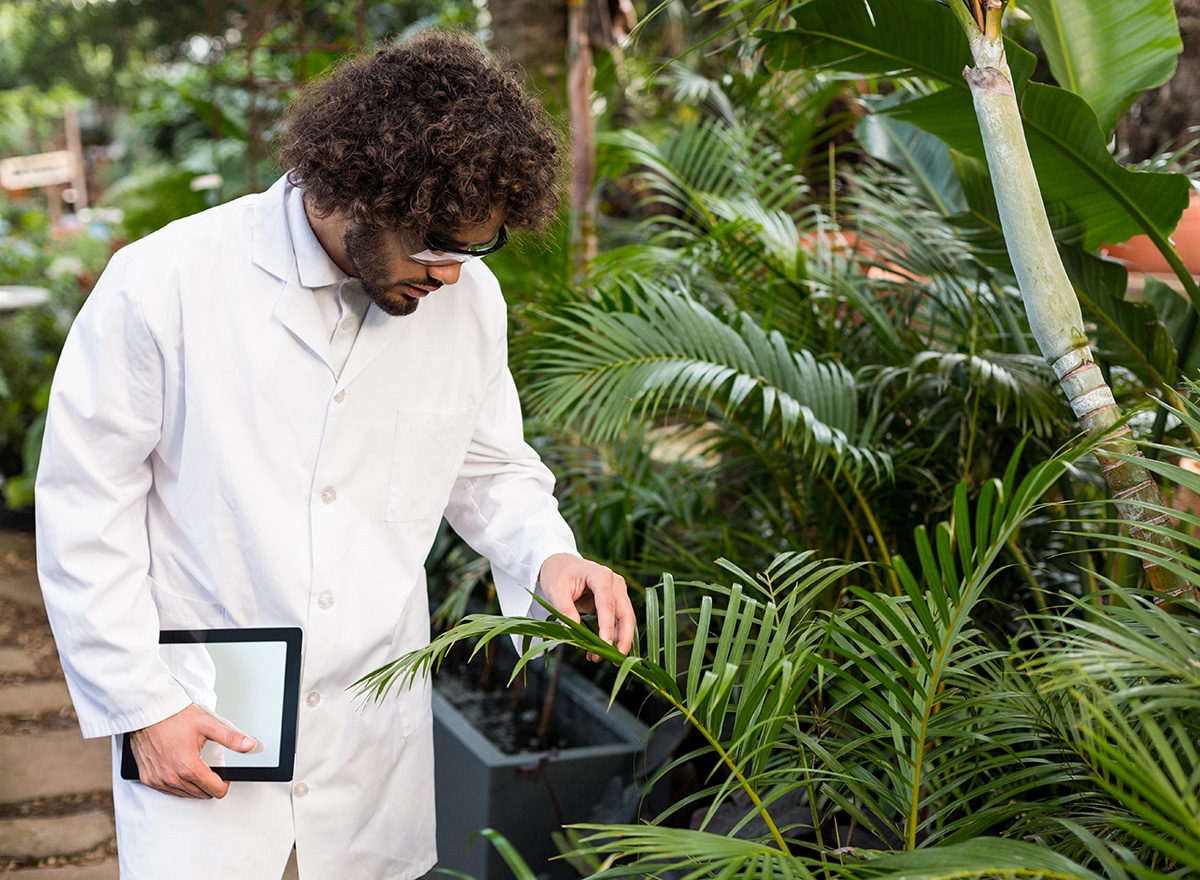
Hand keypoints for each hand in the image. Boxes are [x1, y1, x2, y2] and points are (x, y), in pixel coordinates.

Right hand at [128, 703, 256, 798]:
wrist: (148, 711)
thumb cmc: (174, 716)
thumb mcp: (208, 724)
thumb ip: (231, 738)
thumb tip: (250, 746)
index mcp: (189, 766)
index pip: (214, 790)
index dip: (224, 784)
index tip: (223, 776)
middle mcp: (172, 777)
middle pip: (200, 794)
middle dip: (209, 784)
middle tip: (210, 767)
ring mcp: (158, 780)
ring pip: (184, 794)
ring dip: (193, 785)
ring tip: (195, 766)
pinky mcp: (148, 779)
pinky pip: (167, 791)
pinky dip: (177, 784)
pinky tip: (180, 770)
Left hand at [538, 554, 634, 660]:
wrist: (560, 563)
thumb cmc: (557, 574)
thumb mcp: (556, 591)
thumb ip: (566, 610)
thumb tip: (574, 633)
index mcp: (601, 575)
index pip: (608, 605)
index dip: (607, 627)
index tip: (604, 646)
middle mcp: (615, 583)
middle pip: (625, 614)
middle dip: (622, 639)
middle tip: (613, 660)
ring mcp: (618, 591)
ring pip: (625, 620)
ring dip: (616, 641)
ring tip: (596, 657)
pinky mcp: (615, 601)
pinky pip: (617, 621)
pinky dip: (611, 637)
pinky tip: (597, 650)